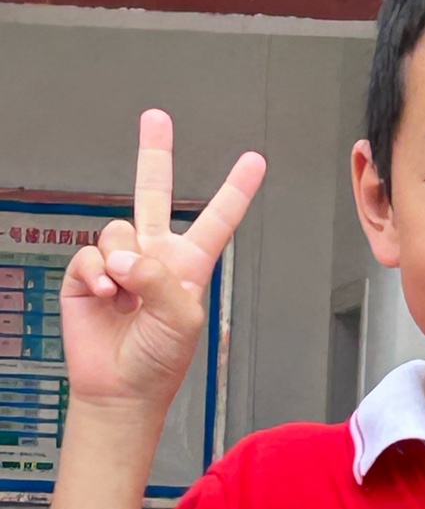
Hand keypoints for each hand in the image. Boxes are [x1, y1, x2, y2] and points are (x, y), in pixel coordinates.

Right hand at [61, 110, 264, 411]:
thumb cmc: (161, 361)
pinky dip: (99, 276)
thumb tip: (125, 258)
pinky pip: (90, 255)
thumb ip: (159, 280)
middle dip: (154, 154)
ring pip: (119, 231)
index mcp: (190, 265)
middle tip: (156, 119)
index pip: (217, 220)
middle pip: (155, 194)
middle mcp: (154, 257)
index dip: (236, 190)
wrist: (121, 389)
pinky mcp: (87, 275)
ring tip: (126, 296)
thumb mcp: (182, 319)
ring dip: (123, 263)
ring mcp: (119, 264)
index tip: (253, 160)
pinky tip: (108, 299)